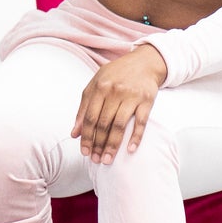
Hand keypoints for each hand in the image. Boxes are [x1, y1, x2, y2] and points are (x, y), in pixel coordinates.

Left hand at [71, 44, 166, 163]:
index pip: (89, 117)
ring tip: (108, 159)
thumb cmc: (116, 75)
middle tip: (95, 160)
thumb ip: (84, 107)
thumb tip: (74, 133)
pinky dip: (136, 137)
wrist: (144, 62)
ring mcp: (131, 96)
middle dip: (98, 144)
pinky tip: (130, 150)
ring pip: (119, 125)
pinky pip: (141, 122)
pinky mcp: (147, 100)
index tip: (84, 152)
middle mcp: (114, 91)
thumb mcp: (96, 84)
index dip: (86, 136)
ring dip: (113, 145)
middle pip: (103, 123)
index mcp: (100, 87)